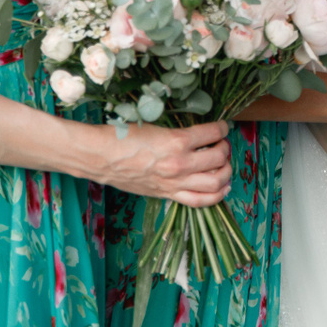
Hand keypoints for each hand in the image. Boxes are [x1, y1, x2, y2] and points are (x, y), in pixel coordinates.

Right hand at [76, 120, 231, 206]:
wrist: (100, 157)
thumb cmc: (123, 136)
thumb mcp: (155, 126)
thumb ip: (178, 132)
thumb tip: (199, 133)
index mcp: (177, 141)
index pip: (213, 133)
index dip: (222, 128)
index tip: (222, 127)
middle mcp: (180, 164)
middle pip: (219, 158)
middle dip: (225, 149)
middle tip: (221, 144)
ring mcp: (175, 182)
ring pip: (216, 182)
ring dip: (226, 172)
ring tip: (223, 164)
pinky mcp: (168, 194)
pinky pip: (200, 201)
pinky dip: (217, 195)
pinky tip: (223, 187)